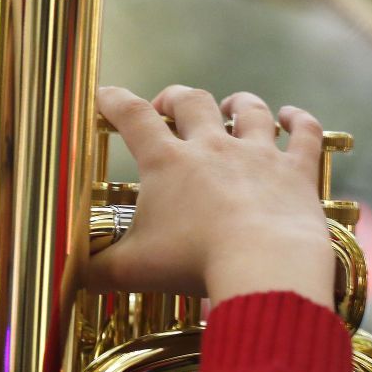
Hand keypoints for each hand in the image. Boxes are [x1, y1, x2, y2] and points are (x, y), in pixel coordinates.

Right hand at [87, 85, 334, 308]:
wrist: (264, 267)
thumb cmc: (192, 263)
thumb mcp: (131, 269)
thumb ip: (95, 269)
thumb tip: (68, 276)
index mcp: (166, 162)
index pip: (133, 117)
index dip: (114, 100)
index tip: (104, 95)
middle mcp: (212, 147)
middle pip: (191, 102)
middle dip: (174, 98)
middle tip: (166, 106)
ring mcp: (258, 155)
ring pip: (249, 110)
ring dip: (237, 103)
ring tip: (230, 103)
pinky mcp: (296, 171)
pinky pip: (303, 134)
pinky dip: (298, 120)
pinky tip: (292, 115)